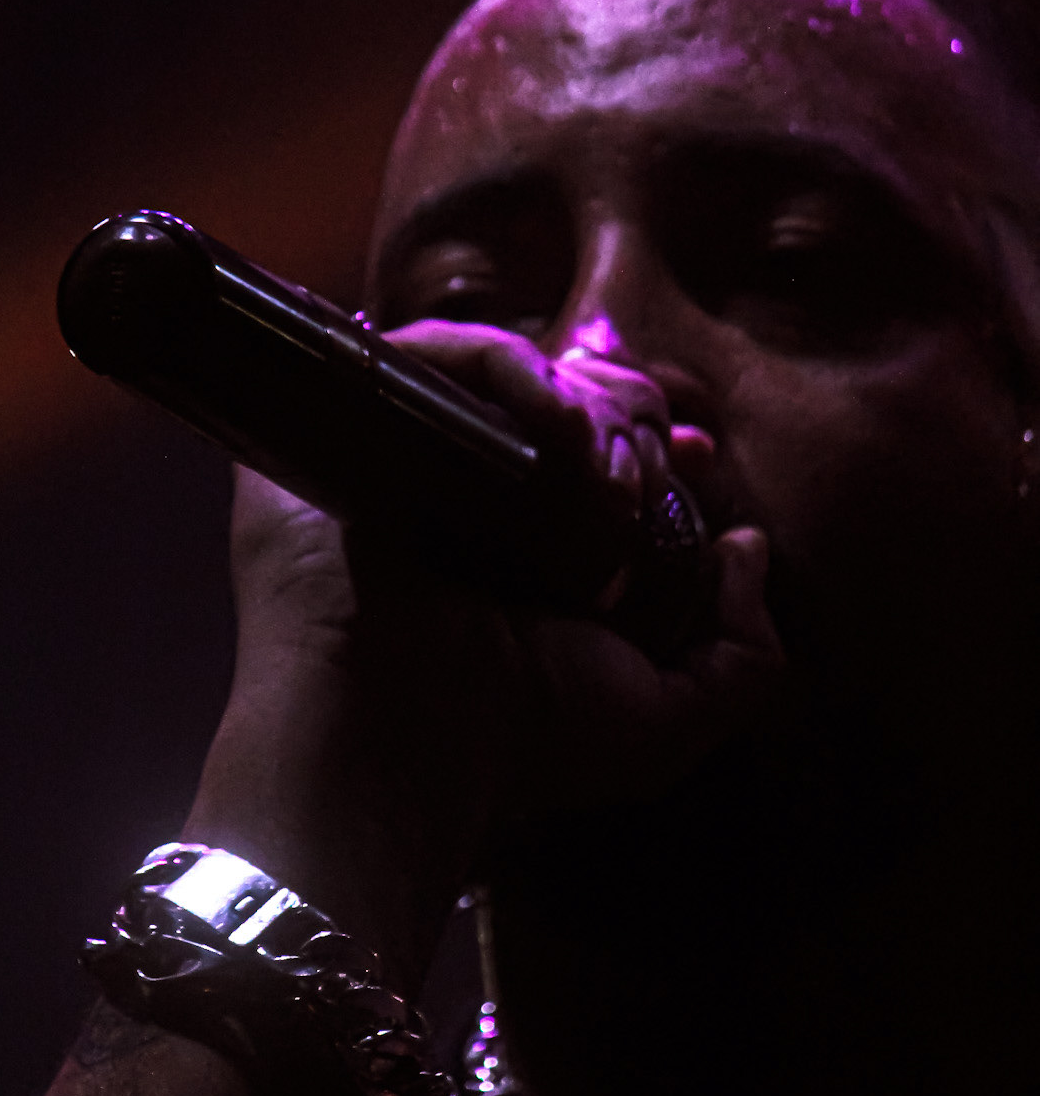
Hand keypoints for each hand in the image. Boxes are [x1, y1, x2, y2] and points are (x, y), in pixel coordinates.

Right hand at [187, 322, 783, 988]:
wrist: (400, 744)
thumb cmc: (521, 744)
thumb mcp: (670, 722)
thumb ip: (745, 654)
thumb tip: (746, 545)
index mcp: (529, 547)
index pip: (599, 449)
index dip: (656, 436)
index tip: (697, 451)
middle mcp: (463, 495)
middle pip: (562, 395)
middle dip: (628, 420)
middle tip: (639, 484)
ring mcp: (401, 455)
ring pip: (504, 367)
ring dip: (578, 400)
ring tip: (603, 471)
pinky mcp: (348, 422)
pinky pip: (430, 351)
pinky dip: (508, 367)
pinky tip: (559, 429)